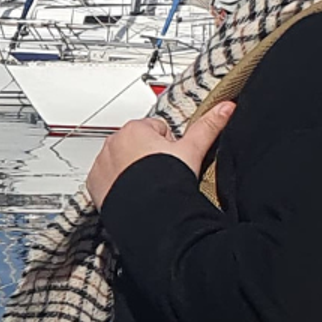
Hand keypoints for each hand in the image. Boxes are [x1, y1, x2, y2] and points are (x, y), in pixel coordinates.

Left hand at [85, 102, 234, 207]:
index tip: (171, 160)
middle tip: (161, 174)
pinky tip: (133, 193)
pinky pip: (105, 179)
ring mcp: (102, 163)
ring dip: (131, 170)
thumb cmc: (169, 182)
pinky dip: (116, 185)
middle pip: (137, 145)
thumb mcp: (192, 150)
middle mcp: (113, 142)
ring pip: (120, 161)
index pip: (156, 129)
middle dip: (148, 157)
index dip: (169, 147)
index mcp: (136, 129)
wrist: (151, 213)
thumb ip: (208, 126)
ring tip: (148, 184)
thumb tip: (226, 108)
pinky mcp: (94, 183)